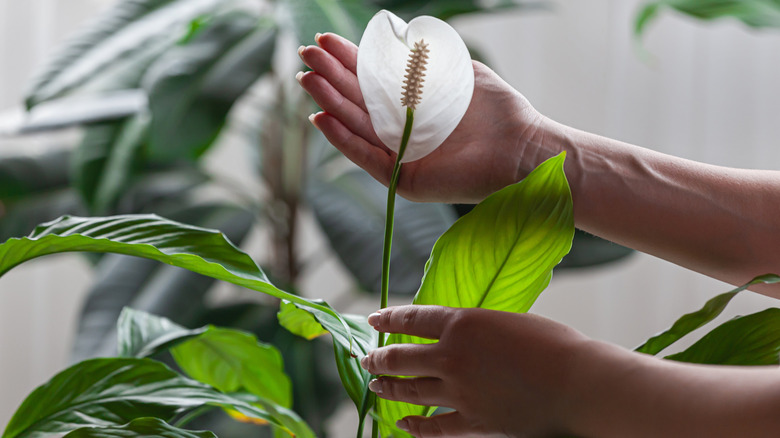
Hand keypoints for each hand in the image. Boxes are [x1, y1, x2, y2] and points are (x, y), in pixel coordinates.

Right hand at [297, 33, 542, 203]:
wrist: (522, 149)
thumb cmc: (498, 111)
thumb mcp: (460, 72)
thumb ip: (428, 59)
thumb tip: (396, 38)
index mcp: (414, 104)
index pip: (373, 80)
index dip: (348, 61)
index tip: (324, 41)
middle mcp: (404, 130)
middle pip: (358, 102)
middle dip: (330, 77)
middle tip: (305, 56)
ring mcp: (403, 156)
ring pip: (357, 127)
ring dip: (330, 104)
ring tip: (307, 81)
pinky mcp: (406, 179)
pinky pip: (368, 158)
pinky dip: (343, 140)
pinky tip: (322, 119)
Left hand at [360, 305, 593, 436]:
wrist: (578, 384)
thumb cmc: (553, 345)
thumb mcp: (506, 321)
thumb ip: (475, 327)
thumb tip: (458, 334)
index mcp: (461, 323)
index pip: (411, 319)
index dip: (387, 319)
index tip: (373, 321)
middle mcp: (451, 357)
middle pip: (401, 358)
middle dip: (379, 358)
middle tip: (368, 358)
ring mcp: (459, 392)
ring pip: (410, 390)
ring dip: (388, 386)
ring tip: (374, 383)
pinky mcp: (473, 421)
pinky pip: (434, 427)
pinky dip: (415, 426)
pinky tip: (403, 424)